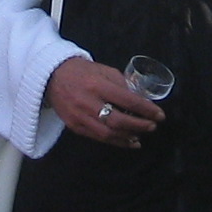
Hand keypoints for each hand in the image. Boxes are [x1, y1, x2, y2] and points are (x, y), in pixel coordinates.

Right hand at [45, 57, 161, 144]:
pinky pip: (98, 138)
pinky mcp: (75, 126)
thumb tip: (140, 99)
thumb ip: (122, 84)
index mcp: (98, 85)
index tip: (159, 115)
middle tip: (152, 126)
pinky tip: (127, 142)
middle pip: (119, 121)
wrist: (52, 76)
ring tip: (141, 136)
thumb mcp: (104, 70)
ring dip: (128, 137)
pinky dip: (115, 142)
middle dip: (139, 126)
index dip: (146, 110)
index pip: (128, 100)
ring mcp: (80, 116)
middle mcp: (88, 102)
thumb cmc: (82, 71)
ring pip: (109, 133)